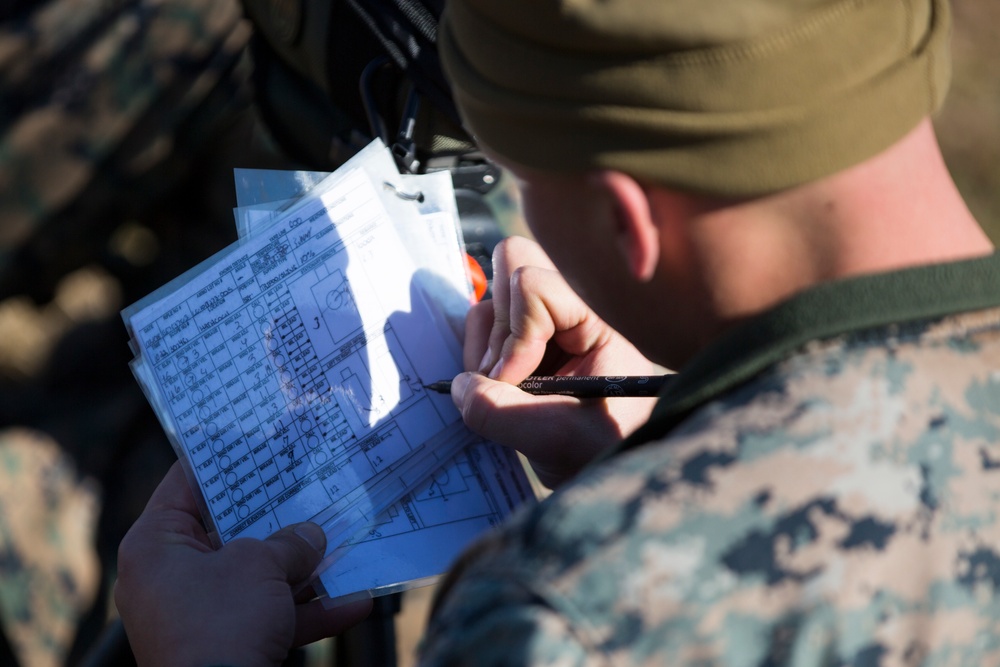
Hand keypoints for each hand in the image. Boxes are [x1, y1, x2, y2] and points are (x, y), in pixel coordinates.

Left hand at [114, 462, 371, 666]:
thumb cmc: (221, 623)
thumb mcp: (260, 565)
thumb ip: (289, 542)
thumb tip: (310, 536)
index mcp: (156, 545)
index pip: (185, 484)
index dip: (223, 459)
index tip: (254, 436)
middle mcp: (171, 576)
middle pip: (229, 531)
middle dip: (278, 517)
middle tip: (307, 485)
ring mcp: (198, 614)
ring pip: (257, 577)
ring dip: (303, 568)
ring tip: (343, 545)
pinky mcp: (225, 644)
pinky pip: (269, 617)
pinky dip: (308, 611)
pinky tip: (354, 603)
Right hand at [451, 236, 658, 487]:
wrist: (608, 472)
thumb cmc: (602, 448)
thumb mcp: (556, 436)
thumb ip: (500, 410)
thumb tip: (459, 385)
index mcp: (596, 318)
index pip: (535, 286)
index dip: (517, 335)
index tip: (516, 382)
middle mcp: (568, 311)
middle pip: (511, 267)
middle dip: (498, 327)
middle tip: (506, 378)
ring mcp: (542, 327)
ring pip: (489, 305)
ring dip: (483, 353)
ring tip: (505, 395)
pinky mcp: (520, 347)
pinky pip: (480, 333)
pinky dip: (477, 364)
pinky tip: (500, 395)